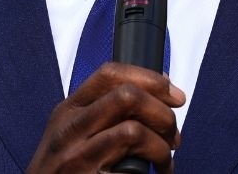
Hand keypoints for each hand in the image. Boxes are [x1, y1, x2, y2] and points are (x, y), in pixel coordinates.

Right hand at [27, 62, 184, 172]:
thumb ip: (106, 109)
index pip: (111, 74)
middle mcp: (70, 128)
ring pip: (133, 131)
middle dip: (162, 114)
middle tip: (172, 134)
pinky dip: (149, 172)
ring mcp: (77, 156)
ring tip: (164, 161)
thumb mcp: (73, 132)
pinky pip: (131, 171)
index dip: (151, 79)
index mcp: (68, 110)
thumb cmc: (63, 171)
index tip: (174, 96)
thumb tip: (159, 86)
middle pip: (127, 97)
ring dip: (161, 148)